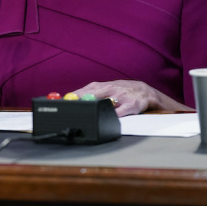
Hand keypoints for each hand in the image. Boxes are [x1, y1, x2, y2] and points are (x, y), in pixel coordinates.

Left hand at [73, 80, 191, 117]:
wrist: (145, 91)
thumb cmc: (120, 92)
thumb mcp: (103, 90)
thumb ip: (87, 95)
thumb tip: (68, 101)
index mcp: (99, 86)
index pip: (82, 91)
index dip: (72, 98)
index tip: (62, 104)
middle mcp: (109, 89)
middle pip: (91, 95)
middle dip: (80, 103)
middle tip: (70, 110)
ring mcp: (121, 96)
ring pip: (106, 102)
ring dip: (97, 108)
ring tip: (86, 116)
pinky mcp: (132, 105)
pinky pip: (122, 111)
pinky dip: (115, 115)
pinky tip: (109, 119)